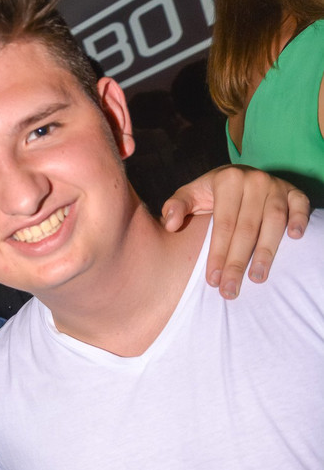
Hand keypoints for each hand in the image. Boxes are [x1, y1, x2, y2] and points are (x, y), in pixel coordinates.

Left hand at [162, 165, 310, 299]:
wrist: (239, 178)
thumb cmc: (212, 195)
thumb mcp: (190, 195)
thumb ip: (176, 207)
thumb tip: (170, 224)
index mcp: (227, 180)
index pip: (223, 224)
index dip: (218, 254)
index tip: (213, 281)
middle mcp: (254, 180)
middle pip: (247, 228)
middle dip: (238, 263)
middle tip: (230, 290)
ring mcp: (276, 185)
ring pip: (274, 222)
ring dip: (266, 252)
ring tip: (257, 278)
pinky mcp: (293, 191)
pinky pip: (300, 205)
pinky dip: (300, 220)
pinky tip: (295, 239)